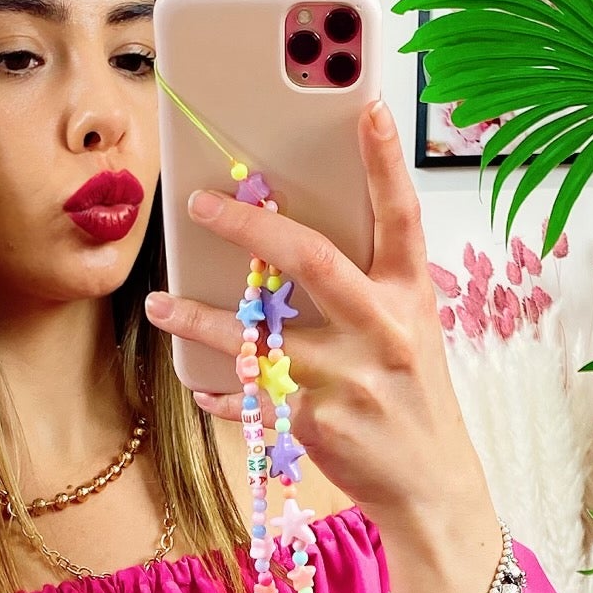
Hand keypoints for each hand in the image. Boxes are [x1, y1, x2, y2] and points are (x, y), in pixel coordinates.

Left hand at [144, 98, 490, 542]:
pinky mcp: (318, 422)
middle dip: (249, 227)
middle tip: (199, 203)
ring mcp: (349, 378)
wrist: (432, 486)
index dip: (386, 160)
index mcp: (409, 296)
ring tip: (160, 305)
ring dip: (200, 318)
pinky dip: (219, 389)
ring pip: (259, 336)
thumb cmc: (410, 396)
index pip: (400, 215)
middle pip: (311, 261)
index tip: (368, 107)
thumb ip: (366, 284)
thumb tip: (292, 239)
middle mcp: (383, 330)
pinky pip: (251, 396)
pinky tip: (197, 381)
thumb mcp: (408, 330)